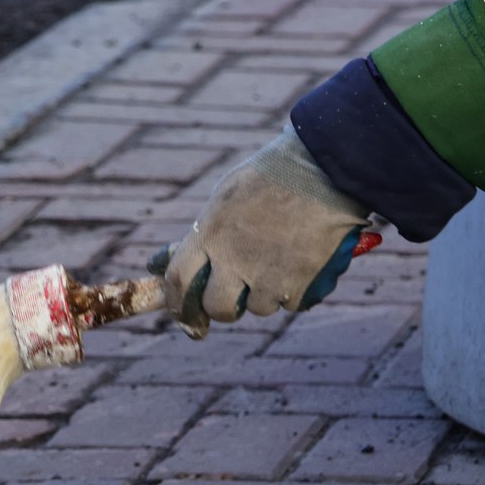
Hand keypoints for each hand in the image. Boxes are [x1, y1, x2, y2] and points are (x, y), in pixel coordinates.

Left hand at [156, 126, 370, 339]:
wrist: (326, 168)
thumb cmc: (270, 177)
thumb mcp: (223, 197)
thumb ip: (198, 234)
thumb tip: (158, 263)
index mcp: (209, 234)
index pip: (179, 282)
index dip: (178, 305)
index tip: (185, 317)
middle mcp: (234, 259)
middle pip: (217, 307)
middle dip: (221, 310)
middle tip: (230, 301)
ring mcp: (268, 274)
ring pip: (257, 308)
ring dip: (262, 297)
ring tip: (274, 265)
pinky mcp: (300, 282)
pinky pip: (290, 303)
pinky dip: (292, 292)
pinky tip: (297, 266)